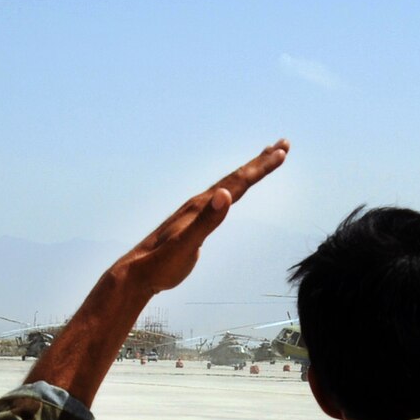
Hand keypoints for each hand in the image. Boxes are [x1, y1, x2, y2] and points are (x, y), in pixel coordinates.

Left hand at [112, 140, 288, 294]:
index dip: (260, 168)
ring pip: (228, 185)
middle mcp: (199, 203)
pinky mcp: (195, 223)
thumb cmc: (160, 265)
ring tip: (264, 158)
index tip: (281, 153)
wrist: (136, 274)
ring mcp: (196, 212)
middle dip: (260, 161)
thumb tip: (226, 194)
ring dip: (249, 171)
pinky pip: (220, 198)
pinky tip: (232, 193)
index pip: (238, 182)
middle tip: (283, 144)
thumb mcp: (185, 246)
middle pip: (235, 178)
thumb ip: (205, 221)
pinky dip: (234, 189)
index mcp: (201, 206)